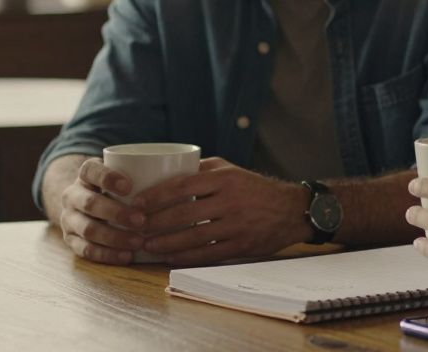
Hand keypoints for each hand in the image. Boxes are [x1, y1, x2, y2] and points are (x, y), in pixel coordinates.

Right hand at [58, 157, 146, 264]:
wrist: (86, 205)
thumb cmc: (117, 189)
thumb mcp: (124, 174)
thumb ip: (145, 171)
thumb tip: (188, 171)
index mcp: (85, 175)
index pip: (90, 171)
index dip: (107, 178)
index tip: (129, 186)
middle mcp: (72, 195)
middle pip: (89, 203)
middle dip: (116, 213)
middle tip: (141, 220)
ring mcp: (69, 219)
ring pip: (88, 229)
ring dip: (114, 237)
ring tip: (138, 242)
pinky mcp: (71, 240)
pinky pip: (85, 250)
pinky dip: (107, 254)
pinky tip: (126, 256)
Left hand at [133, 157, 306, 264]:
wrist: (291, 209)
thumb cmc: (255, 188)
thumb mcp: (232, 169)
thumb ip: (202, 168)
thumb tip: (169, 169)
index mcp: (225, 179)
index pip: (183, 186)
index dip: (157, 196)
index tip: (138, 203)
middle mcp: (230, 201)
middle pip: (184, 214)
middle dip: (155, 223)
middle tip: (136, 228)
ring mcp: (236, 225)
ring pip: (193, 237)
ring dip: (166, 243)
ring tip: (147, 246)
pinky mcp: (242, 246)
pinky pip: (208, 254)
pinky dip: (186, 258)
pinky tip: (170, 258)